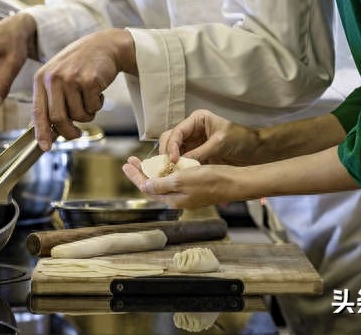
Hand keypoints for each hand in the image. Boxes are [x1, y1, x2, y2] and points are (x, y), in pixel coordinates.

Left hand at [32, 28, 134, 150]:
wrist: (105, 45)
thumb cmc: (80, 63)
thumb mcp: (58, 76)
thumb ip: (49, 99)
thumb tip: (42, 128)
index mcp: (42, 78)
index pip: (38, 111)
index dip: (41, 132)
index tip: (45, 147)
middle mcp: (54, 78)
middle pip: (58, 118)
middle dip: (69, 131)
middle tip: (76, 133)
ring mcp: (72, 78)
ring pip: (78, 115)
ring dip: (87, 114)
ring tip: (89, 99)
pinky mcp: (90, 80)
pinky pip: (93, 107)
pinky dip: (97, 105)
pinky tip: (97, 91)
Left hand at [122, 157, 243, 209]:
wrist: (233, 183)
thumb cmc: (209, 180)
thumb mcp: (181, 180)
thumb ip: (161, 184)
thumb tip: (144, 186)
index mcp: (172, 199)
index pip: (147, 188)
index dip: (135, 176)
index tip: (126, 164)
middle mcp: (178, 199)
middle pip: (153, 185)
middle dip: (141, 172)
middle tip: (130, 160)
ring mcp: (186, 194)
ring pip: (163, 183)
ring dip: (152, 171)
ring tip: (143, 161)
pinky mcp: (194, 188)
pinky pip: (174, 180)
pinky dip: (166, 171)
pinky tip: (165, 164)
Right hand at [159, 109, 260, 165]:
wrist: (256, 151)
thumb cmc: (240, 140)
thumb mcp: (219, 144)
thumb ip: (199, 152)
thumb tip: (181, 164)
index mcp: (197, 120)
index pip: (177, 132)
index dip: (171, 146)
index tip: (172, 160)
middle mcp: (192, 130)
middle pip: (170, 139)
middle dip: (167, 153)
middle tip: (168, 168)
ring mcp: (193, 142)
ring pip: (174, 151)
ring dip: (171, 161)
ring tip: (170, 173)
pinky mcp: (196, 154)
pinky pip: (183, 160)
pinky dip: (179, 167)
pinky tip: (178, 175)